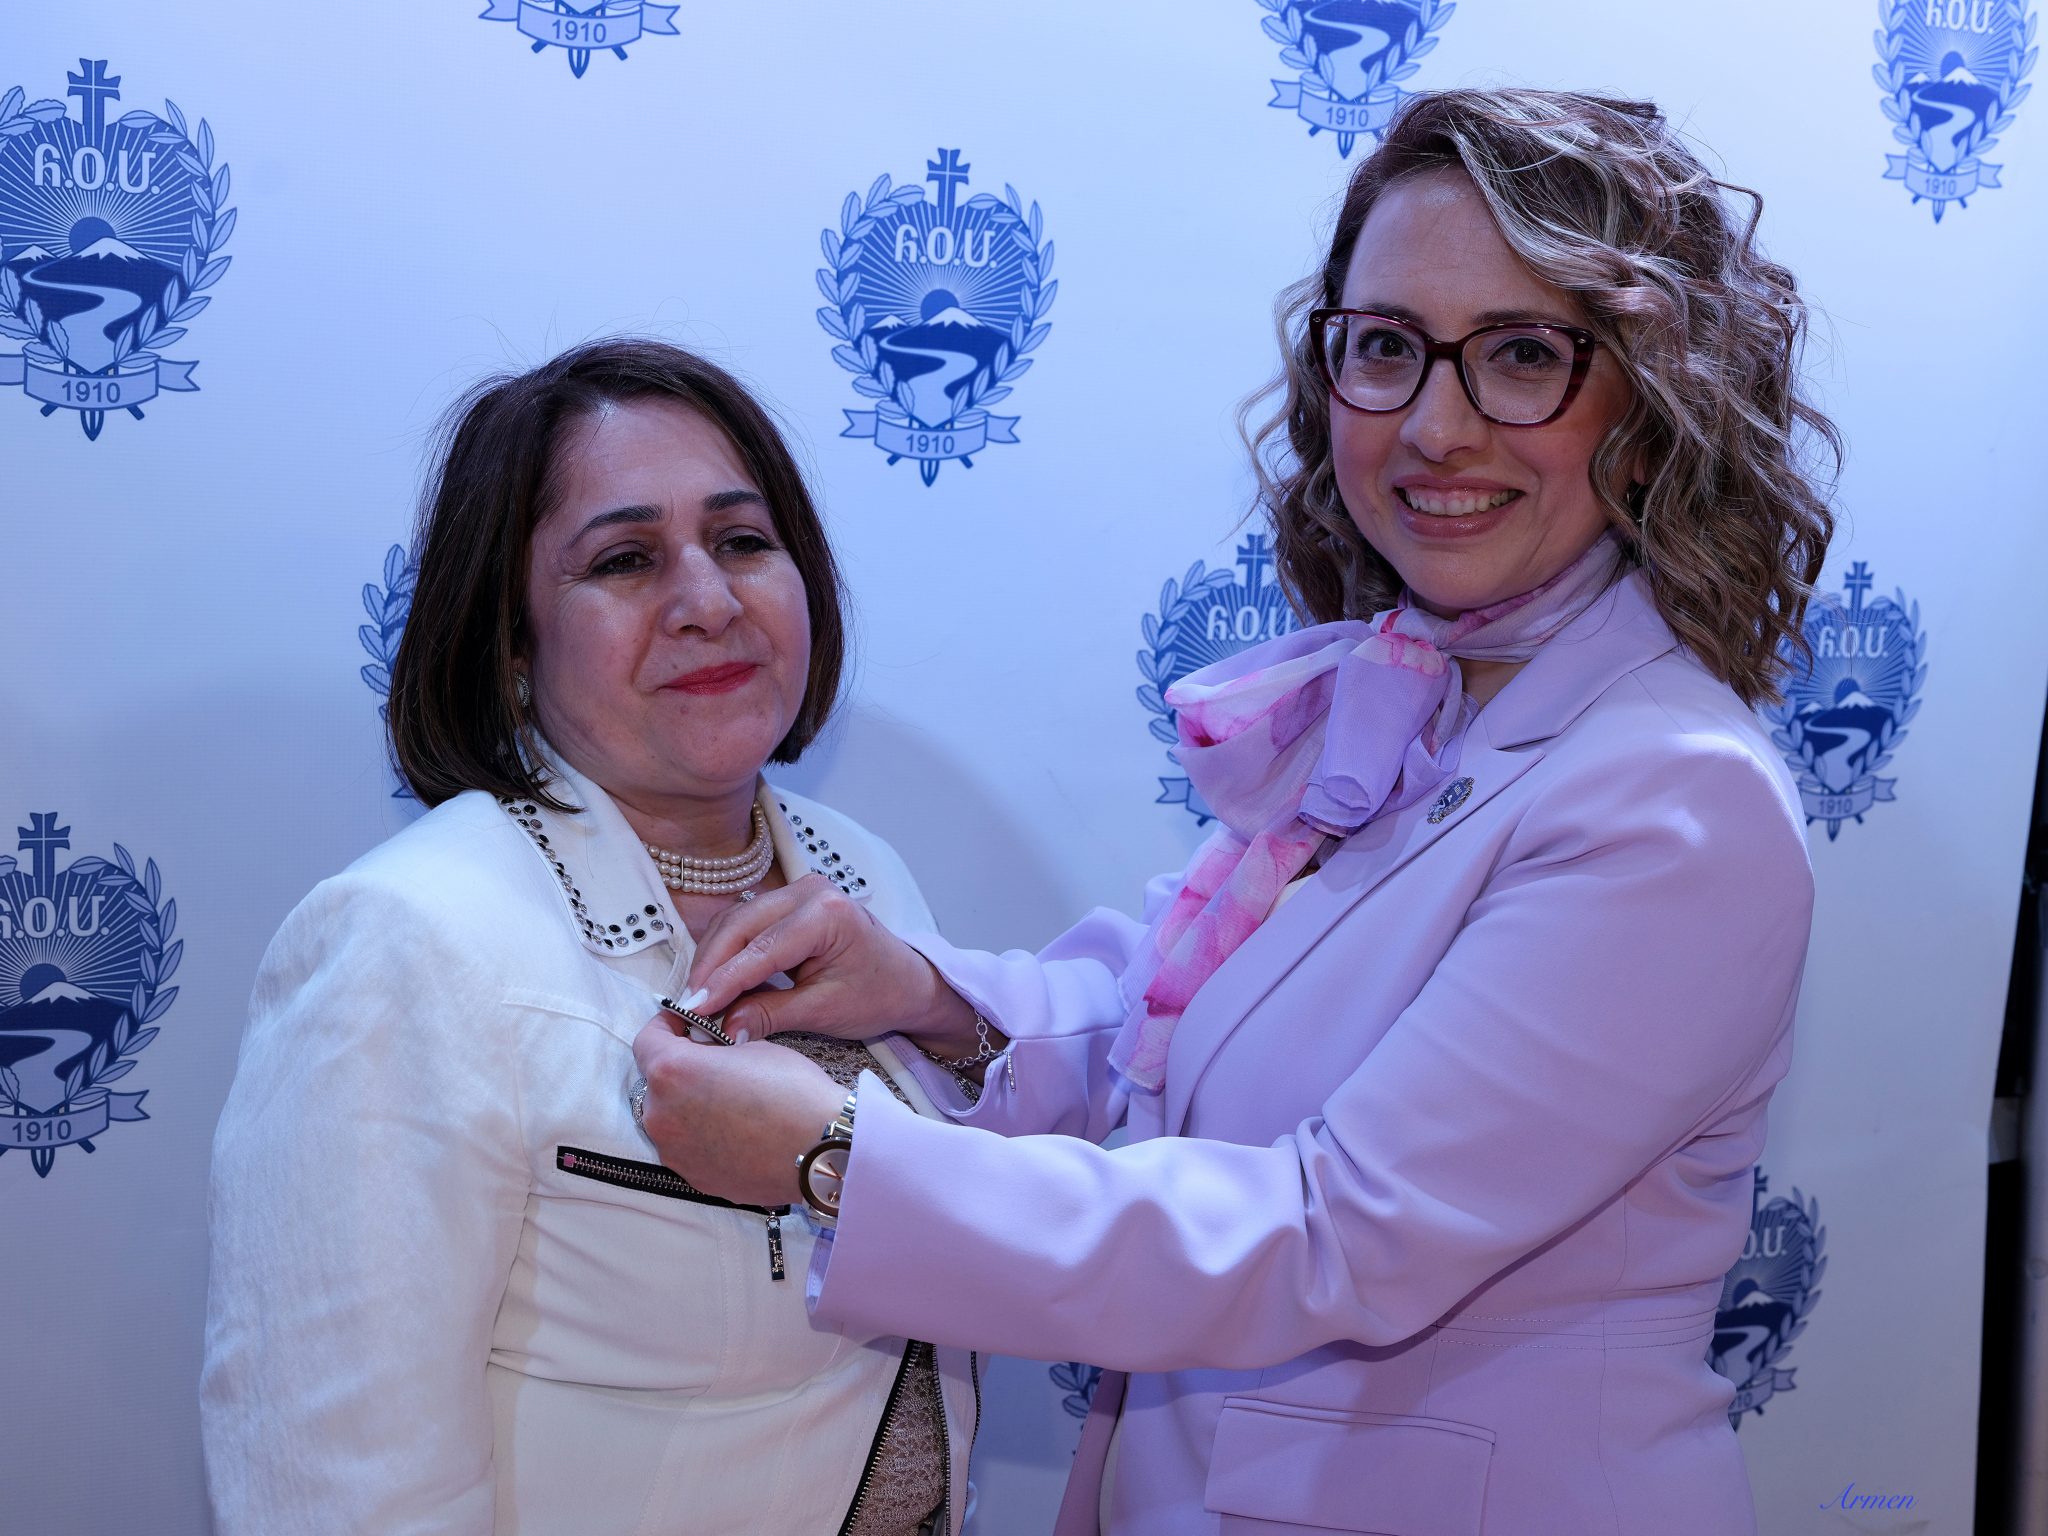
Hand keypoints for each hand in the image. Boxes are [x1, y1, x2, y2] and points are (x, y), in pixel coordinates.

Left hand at [631, 1013, 846, 1207]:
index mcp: (672, 1072)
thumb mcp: (753, 1047)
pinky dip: (701, 1135)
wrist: (821, 1151)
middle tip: (713, 1064)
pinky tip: (735, 1131)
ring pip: (669, 1117)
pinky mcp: (692, 1176)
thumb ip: (716, 1048)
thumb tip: (706, 1053)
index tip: (684, 1024)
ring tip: (727, 1102)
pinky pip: (686, 1146)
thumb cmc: (793, 1092)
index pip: (647, 1039)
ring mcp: (674, 1151)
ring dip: (687, 1104)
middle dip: (679, 1068)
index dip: (666, 1026)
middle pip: (656, 1082)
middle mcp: (661, 1114)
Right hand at [681, 872, 973, 1047]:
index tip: (693, 1010)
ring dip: (712, 959)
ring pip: (736, 921)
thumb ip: (770, 1015)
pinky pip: (746, 922)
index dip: (722, 982)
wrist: (908, 982)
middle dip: (709, 968)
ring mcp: (798, 890)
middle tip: (688, 1008)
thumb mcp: (824, 1012)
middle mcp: (810, 891)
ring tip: (698, 1000)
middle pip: (739, 925)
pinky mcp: (790, 902)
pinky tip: (715, 982)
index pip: (759, 950)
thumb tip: (722, 1028)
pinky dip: (727, 951)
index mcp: (827, 914)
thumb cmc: (879, 994)